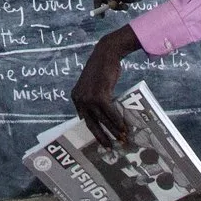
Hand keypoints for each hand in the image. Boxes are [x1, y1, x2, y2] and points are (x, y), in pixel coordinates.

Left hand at [71, 25, 139, 144]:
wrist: (105, 53)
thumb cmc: (102, 70)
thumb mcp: (93, 85)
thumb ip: (94, 100)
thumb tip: (103, 118)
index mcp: (76, 98)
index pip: (84, 119)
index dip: (94, 131)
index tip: (102, 141)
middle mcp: (80, 99)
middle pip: (91, 124)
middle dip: (102, 137)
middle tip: (110, 147)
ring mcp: (89, 97)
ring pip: (103, 120)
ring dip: (114, 130)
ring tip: (122, 138)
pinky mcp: (100, 95)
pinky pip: (110, 113)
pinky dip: (118, 121)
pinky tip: (124, 127)